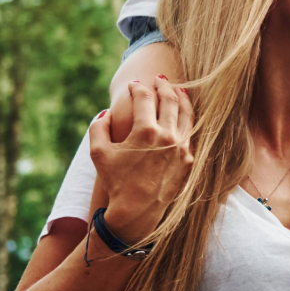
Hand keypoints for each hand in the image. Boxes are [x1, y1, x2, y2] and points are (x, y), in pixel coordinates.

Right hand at [90, 78, 194, 240]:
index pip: (144, 98)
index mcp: (145, 131)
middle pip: (170, 100)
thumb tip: (107, 111)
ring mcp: (182, 147)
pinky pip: (191, 132)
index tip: (133, 85)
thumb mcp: (98, 153)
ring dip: (181, 98)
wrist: (137, 210)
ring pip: (186, 114)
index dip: (138, 88)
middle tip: (159, 79)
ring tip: (178, 89)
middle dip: (163, 86)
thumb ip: (99, 127)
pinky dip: (188, 119)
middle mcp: (168, 136)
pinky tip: (185, 114)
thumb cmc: (116, 181)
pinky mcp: (189, 159)